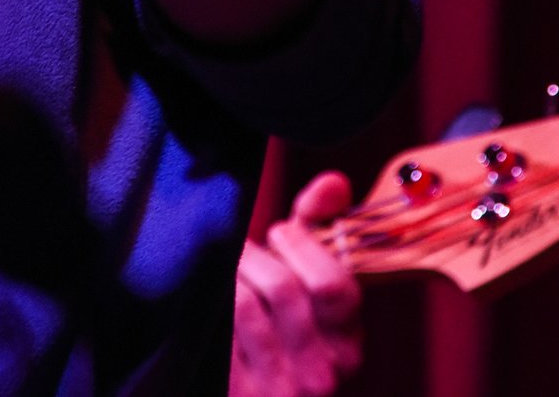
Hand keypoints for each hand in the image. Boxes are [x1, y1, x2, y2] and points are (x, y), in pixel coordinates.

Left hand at [230, 171, 362, 396]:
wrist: (243, 390)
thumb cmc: (275, 323)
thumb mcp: (304, 280)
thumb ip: (317, 227)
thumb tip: (334, 182)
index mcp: (347, 341)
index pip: (333, 285)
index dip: (300, 246)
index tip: (279, 233)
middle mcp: (323, 372)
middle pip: (283, 288)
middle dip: (254, 256)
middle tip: (241, 252)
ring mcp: (281, 389)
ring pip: (245, 304)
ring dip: (228, 276)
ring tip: (225, 274)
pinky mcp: (241, 395)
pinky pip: (219, 329)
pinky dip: (210, 303)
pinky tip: (210, 303)